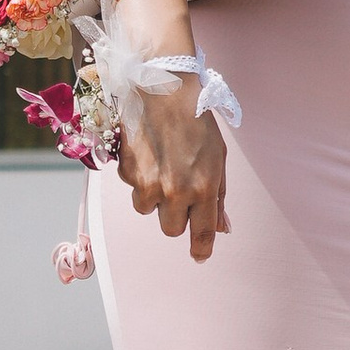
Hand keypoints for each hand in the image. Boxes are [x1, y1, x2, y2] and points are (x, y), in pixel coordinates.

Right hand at [118, 78, 228, 263]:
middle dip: (175, 216)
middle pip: (171, 229)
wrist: (164, 92)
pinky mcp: (128, 173)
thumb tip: (222, 228)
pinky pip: (133, 187)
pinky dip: (139, 176)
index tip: (200, 256)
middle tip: (179, 191)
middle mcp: (175, 192)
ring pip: (148, 209)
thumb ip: (218, 196)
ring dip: (154, 195)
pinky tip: (149, 152)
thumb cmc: (197, 123)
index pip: (202, 232)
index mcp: (203, 188)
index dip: (201, 248)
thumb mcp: (218, 158)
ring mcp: (148, 184)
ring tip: (163, 164)